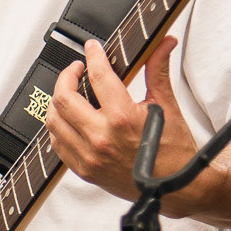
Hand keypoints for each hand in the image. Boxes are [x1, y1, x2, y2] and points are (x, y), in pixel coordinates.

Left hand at [46, 37, 199, 204]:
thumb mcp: (167, 106)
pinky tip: (70, 119)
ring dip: (58, 102)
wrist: (177, 187)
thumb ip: (157, 70)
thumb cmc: (174, 151)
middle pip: (63, 98)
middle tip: (77, 69)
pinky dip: (59, 127)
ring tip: (69, 93)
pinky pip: (58, 144)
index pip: (98, 76)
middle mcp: (102, 138)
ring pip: (54, 121)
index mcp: (122, 118)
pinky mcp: (85, 170)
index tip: (92, 48)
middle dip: (66, 76)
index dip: (93, 55)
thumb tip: (164, 44)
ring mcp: (90, 156)